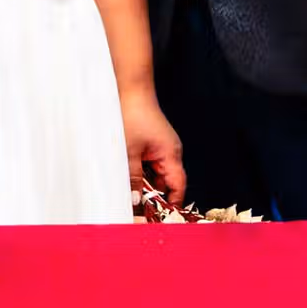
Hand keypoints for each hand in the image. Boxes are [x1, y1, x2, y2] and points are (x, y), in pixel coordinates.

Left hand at [120, 89, 185, 206]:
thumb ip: (133, 178)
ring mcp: (160, 146)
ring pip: (156, 174)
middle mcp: (170, 152)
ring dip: (145, 184)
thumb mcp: (129, 151)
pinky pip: (149, 164)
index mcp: (171, 155)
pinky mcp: (151, 142)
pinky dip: (141, 173)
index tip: (160, 219)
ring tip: (131, 196)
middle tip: (140, 212)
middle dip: (155, 197)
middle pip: (167, 183)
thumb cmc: (132, 115)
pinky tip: (128, 178)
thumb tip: (135, 200)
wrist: (129, 89)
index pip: (178, 187)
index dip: (171, 204)